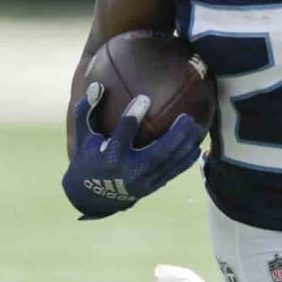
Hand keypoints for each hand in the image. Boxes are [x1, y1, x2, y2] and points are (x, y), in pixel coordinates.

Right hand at [62, 82, 204, 219]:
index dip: (132, 118)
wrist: (93, 197)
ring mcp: (142, 182)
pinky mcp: (151, 187)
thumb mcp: (84, 137)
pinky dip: (185, 161)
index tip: (145, 98)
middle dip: (173, 137)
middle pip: (155, 155)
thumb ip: (88, 111)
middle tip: (187, 117)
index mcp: (108, 158)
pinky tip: (196, 146)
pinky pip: (171, 173)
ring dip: (184, 146)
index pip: (122, 137)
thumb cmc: (89, 158)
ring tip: (196, 127)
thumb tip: (97, 85)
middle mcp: (127, 172)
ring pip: (167, 164)